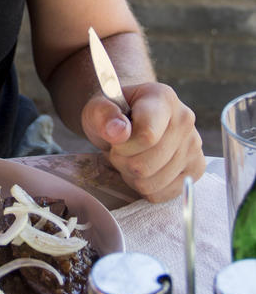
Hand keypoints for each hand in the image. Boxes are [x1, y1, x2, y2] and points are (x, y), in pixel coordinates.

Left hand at [81, 81, 205, 201]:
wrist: (129, 119)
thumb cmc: (113, 114)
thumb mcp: (98, 108)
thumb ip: (103, 115)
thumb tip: (119, 132)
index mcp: (163, 99)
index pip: (147, 136)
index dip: (123, 146)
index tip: (114, 139)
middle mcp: (185, 120)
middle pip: (147, 164)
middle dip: (124, 161)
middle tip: (119, 149)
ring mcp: (194, 146)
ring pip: (153, 182)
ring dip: (132, 175)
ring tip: (131, 157)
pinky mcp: (196, 169)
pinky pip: (162, 193)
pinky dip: (146, 187)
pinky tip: (144, 168)